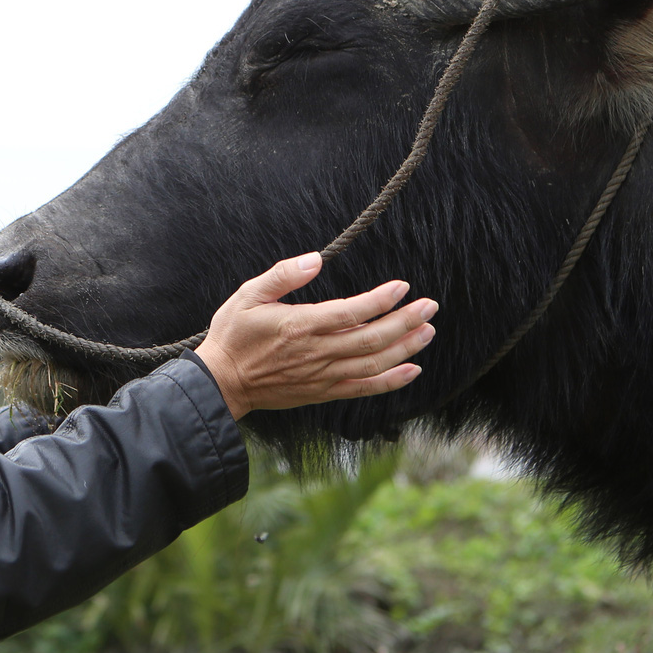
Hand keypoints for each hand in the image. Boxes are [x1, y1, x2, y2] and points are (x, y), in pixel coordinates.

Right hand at [192, 252, 435, 419]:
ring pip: (374, 363)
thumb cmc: (234, 335)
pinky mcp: (323, 392)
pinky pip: (364, 388)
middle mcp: (317, 353)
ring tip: (428, 331)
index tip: (403, 287)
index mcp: (300, 326)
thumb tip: (314, 260)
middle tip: (430, 306)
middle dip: (405, 322)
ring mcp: (323, 376)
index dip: (380, 300)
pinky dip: (391, 381)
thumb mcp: (248, 295)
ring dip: (405, 348)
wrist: (222, 382)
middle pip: (371, 339)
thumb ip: (282, 275)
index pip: (351, 312)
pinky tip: (413, 369)